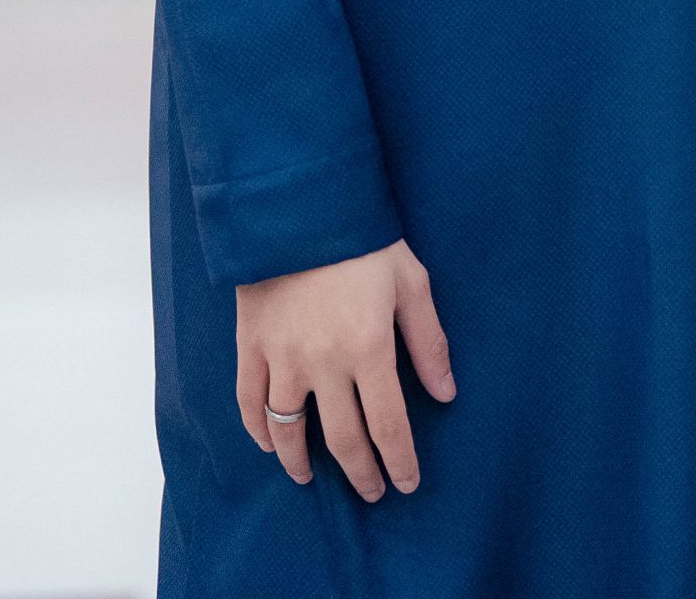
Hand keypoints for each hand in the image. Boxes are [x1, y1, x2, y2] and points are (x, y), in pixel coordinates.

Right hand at [236, 237, 455, 499]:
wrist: (299, 202)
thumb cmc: (362, 238)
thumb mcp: (410, 281)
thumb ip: (428, 341)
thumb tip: (446, 394)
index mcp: (369, 347)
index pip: (389, 425)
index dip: (400, 461)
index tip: (407, 483)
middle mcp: (324, 363)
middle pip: (343, 438)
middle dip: (361, 473)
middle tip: (372, 491)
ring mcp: (282, 357)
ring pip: (289, 429)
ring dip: (302, 462)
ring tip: (312, 477)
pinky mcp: (251, 344)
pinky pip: (249, 401)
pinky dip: (258, 430)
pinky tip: (270, 444)